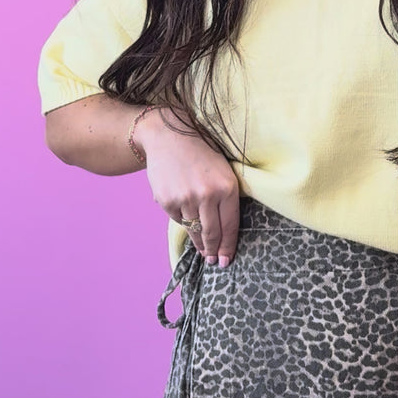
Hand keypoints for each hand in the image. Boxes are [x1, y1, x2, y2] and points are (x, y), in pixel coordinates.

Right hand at [135, 111, 240, 267]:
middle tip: (214, 261)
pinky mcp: (166, 200)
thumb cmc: (201, 152)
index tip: (226, 260)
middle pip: (212, 233)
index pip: (230, 226)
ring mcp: (185, 199)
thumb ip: (226, 198)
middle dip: (213, 251)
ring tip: (203, 250)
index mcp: (227, 187)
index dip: (228, 246)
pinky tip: (185, 214)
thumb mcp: (223, 170)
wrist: (168, 135)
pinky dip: (182, 221)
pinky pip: (178, 219)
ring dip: (198, 242)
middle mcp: (207, 195)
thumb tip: (224, 232)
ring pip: (194, 230)